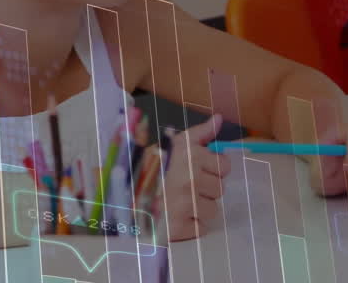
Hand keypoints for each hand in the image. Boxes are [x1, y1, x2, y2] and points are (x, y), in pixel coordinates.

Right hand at [163, 114, 230, 240]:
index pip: (224, 166)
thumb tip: (219, 119)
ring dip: (198, 209)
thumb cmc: (151, 167)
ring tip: (177, 201)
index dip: (211, 168)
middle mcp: (189, 179)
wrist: (122, 196)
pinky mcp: (178, 227)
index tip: (194, 169)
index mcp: (189, 156)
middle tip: (182, 186)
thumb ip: (200, 133)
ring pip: (212, 210)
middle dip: (204, 189)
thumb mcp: (174, 144)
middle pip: (219, 189)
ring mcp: (184, 204)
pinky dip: (189, 225)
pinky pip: (200, 228)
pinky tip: (174, 215)